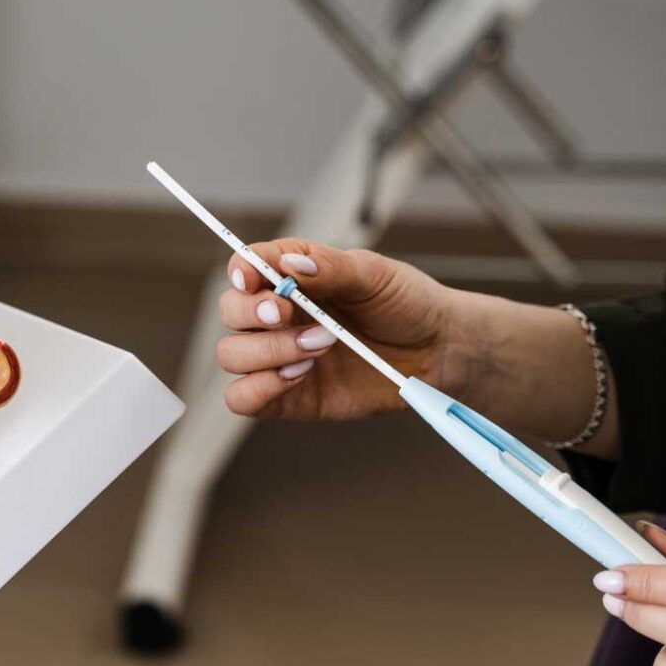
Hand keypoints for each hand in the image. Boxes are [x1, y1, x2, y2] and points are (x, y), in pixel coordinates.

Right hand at [214, 239, 485, 419]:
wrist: (436, 351)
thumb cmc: (406, 305)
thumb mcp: (375, 275)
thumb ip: (330, 269)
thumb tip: (289, 265)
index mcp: (294, 276)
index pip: (246, 267)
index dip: (240, 270)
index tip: (251, 278)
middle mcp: (279, 316)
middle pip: (229, 312)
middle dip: (252, 313)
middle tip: (287, 314)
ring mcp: (279, 357)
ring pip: (231, 355)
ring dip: (267, 351)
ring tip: (319, 346)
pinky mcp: (288, 397)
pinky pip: (243, 399)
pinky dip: (259, 388)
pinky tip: (299, 375)